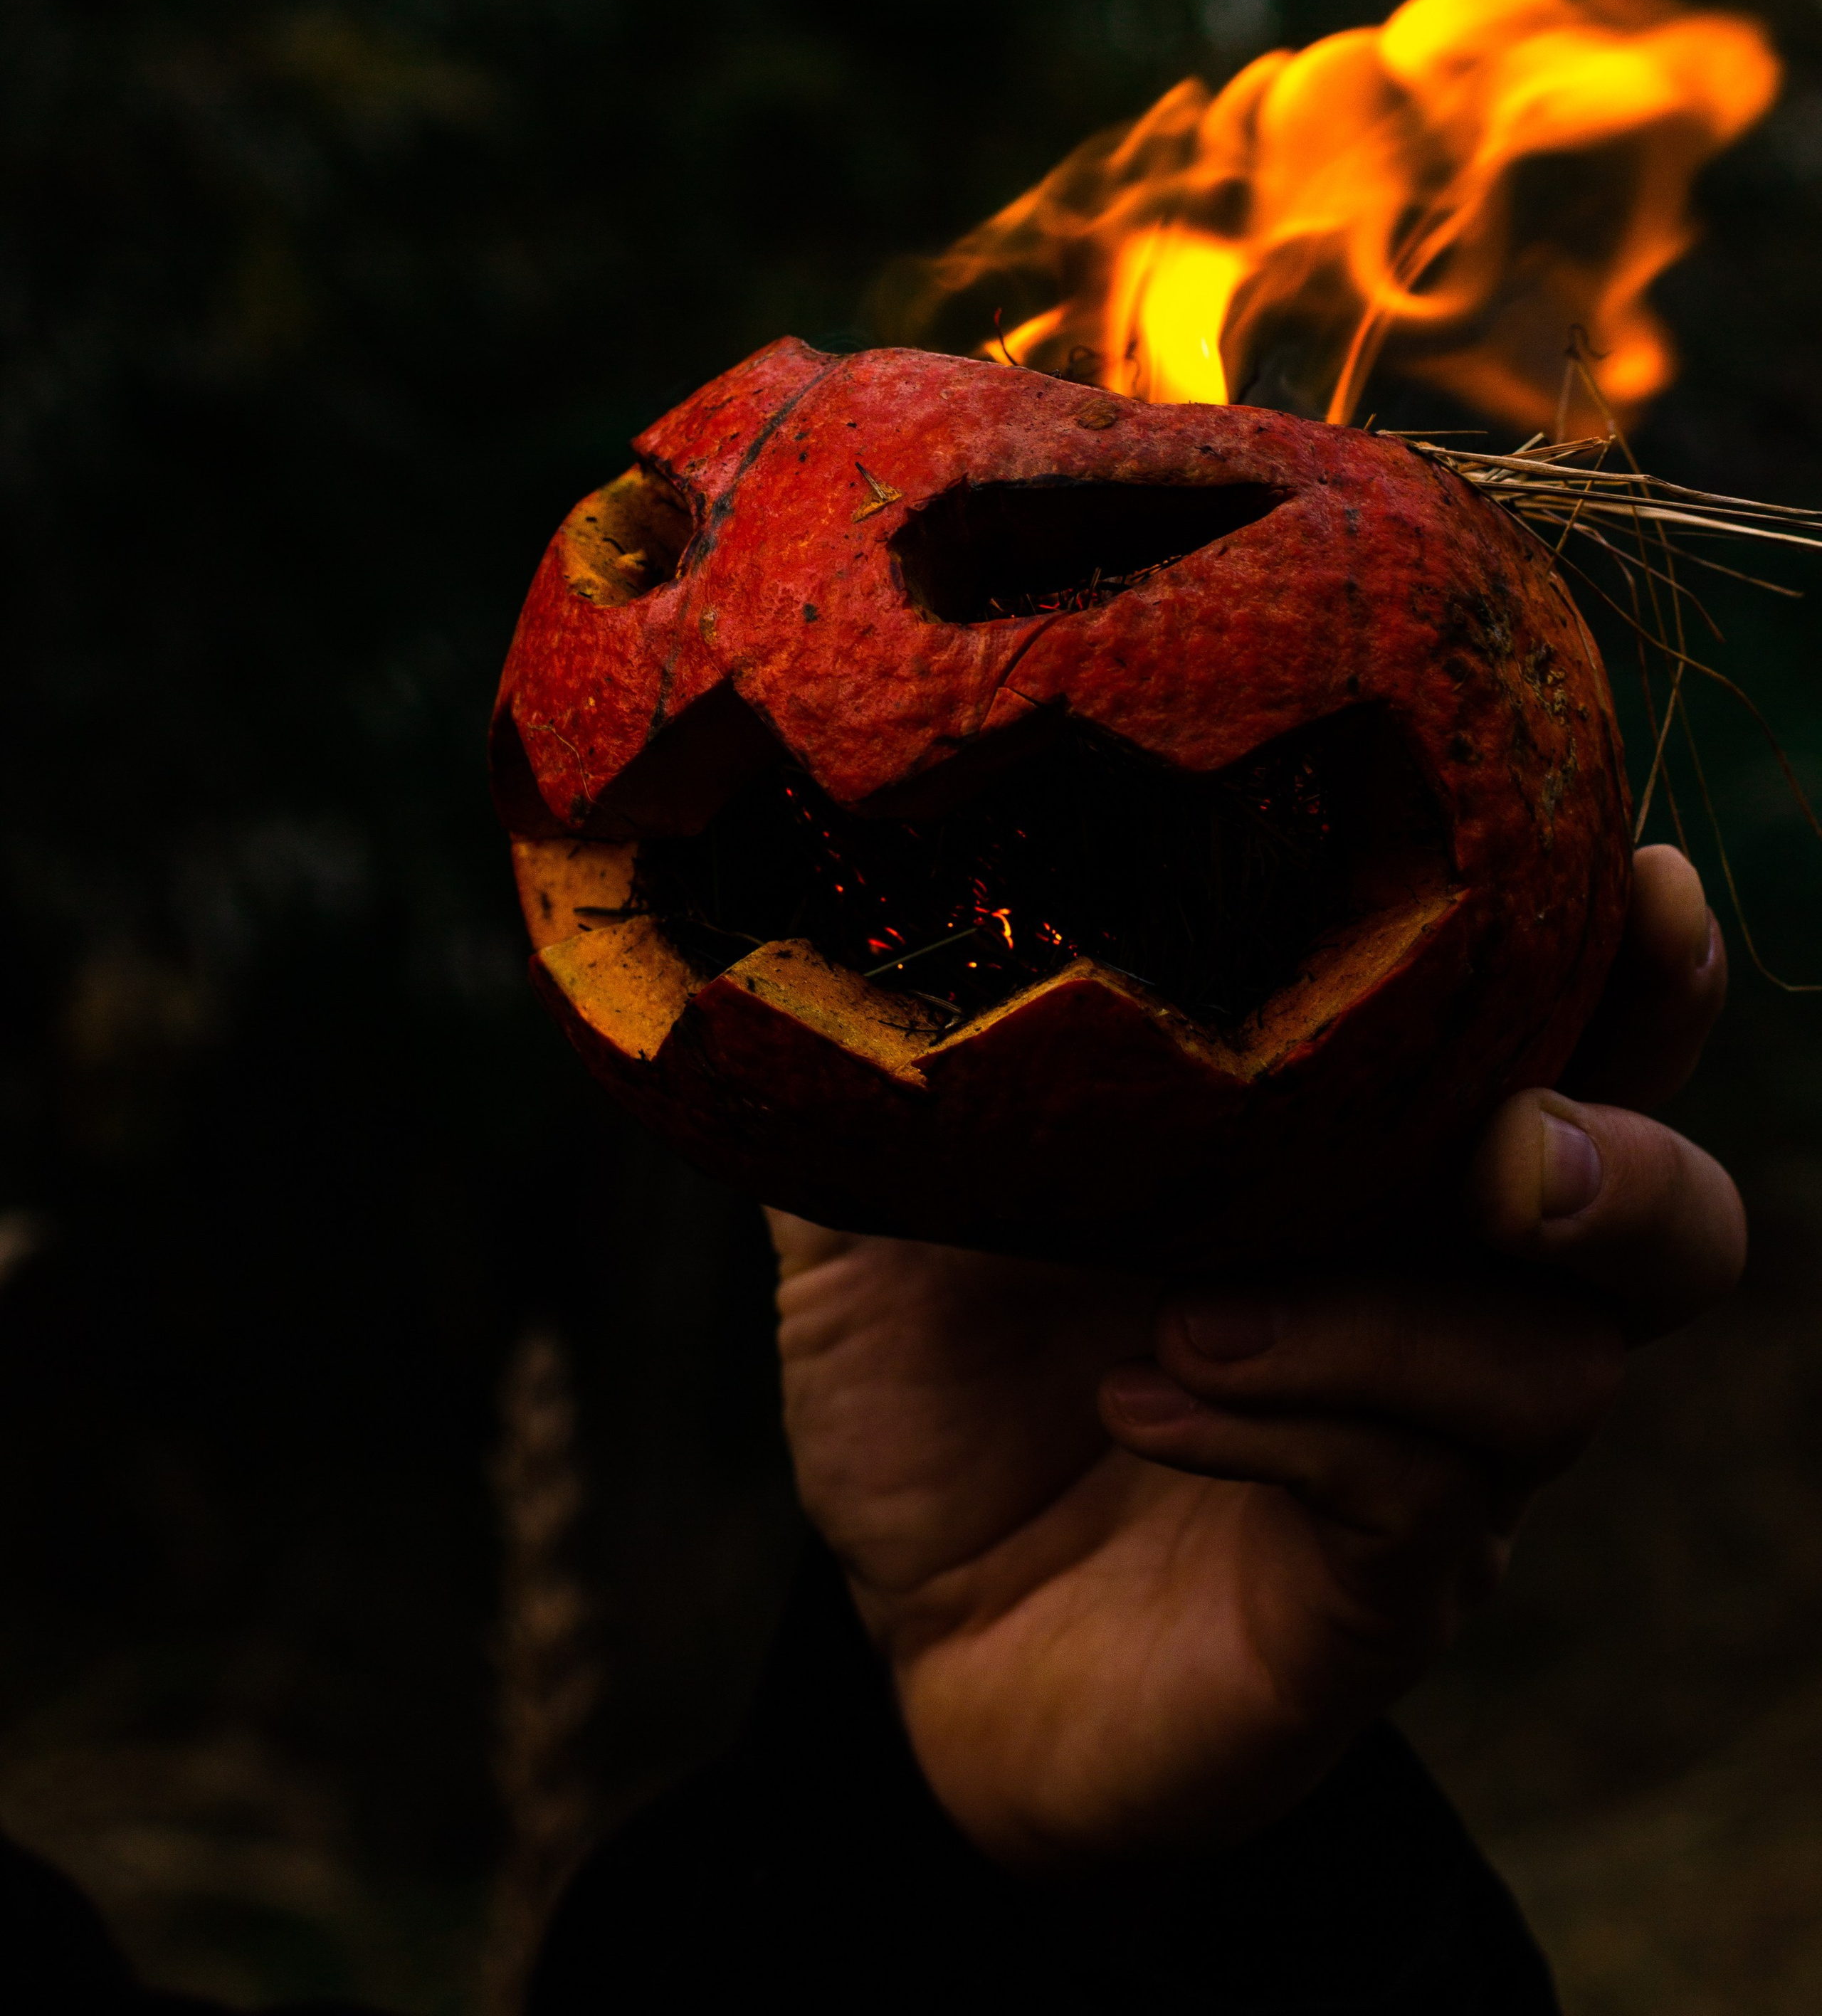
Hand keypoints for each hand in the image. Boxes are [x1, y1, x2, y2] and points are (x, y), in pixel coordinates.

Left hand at [769, 844, 1742, 1870]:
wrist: (899, 1628)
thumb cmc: (939, 1376)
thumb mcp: (888, 1190)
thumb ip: (893, 1046)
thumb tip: (817, 875)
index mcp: (1364, 1158)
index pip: (1567, 1043)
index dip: (1633, 970)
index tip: (1633, 876)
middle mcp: (1443, 1298)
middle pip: (1670, 1224)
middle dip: (1626, 1160)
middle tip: (1509, 1144)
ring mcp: (1429, 1463)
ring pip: (1556, 1374)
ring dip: (1393, 1318)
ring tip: (1193, 1307)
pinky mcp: (1369, 1601)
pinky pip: (1411, 1503)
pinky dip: (1285, 1426)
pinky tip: (1142, 1395)